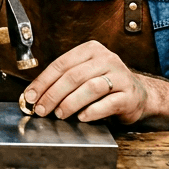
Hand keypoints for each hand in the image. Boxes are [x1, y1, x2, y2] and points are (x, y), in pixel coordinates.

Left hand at [22, 40, 149, 123]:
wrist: (138, 95)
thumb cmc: (104, 85)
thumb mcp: (84, 74)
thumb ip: (62, 81)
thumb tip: (34, 96)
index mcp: (91, 50)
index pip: (61, 64)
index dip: (43, 82)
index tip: (30, 97)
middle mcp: (107, 59)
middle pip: (73, 76)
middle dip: (53, 95)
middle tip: (41, 110)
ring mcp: (120, 76)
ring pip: (90, 88)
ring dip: (70, 103)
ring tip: (59, 114)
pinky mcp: (129, 95)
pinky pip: (108, 103)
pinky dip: (92, 111)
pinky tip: (81, 117)